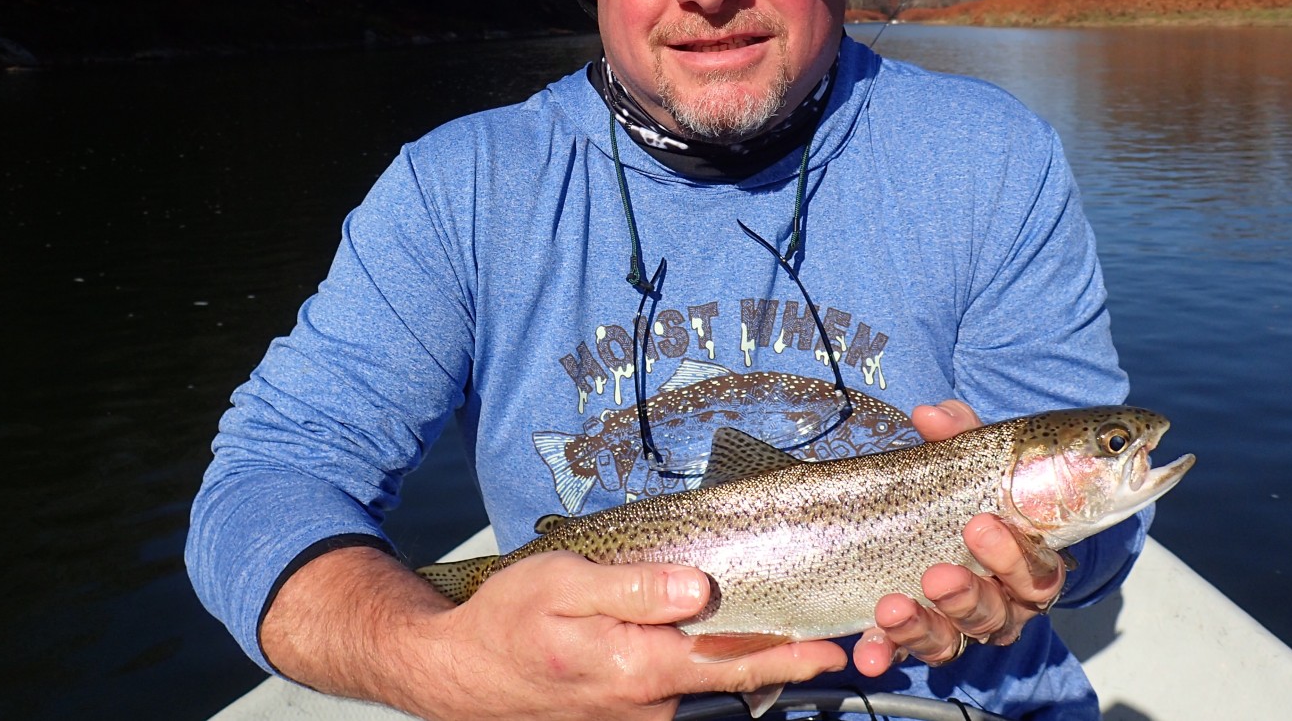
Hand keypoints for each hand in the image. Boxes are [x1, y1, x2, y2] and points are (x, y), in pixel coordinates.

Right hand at [263, 546, 843, 720]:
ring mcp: (636, 715)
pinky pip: (681, 695)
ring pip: (709, 691)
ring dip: (747, 666)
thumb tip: (698, 587)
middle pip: (731, 682)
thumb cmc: (507, 620)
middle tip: (831, 640)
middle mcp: (646, 701)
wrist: (459, 673)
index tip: (833, 647)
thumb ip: (633, 588)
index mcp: (637, 665)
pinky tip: (718, 644)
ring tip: (787, 636)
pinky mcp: (625, 714)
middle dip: (783, 663)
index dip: (787, 656)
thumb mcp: (562, 584)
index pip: (730, 663)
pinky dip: (710, 672)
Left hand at [851, 400, 1066, 676]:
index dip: (1015, 555)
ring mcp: (958, 623)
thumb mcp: (966, 457)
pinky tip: (867, 653)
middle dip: (969, 595)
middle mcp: (1001, 601)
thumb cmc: (968, 490)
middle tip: (940, 574)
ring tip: (892, 607)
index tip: (982, 524)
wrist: (931, 512)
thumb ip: (956, 433)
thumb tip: (931, 414)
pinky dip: (886, 651)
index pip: (1039, 572)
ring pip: (953, 639)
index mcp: (1026, 561)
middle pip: (999, 612)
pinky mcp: (917, 634)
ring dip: (923, 626)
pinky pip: (906, 650)